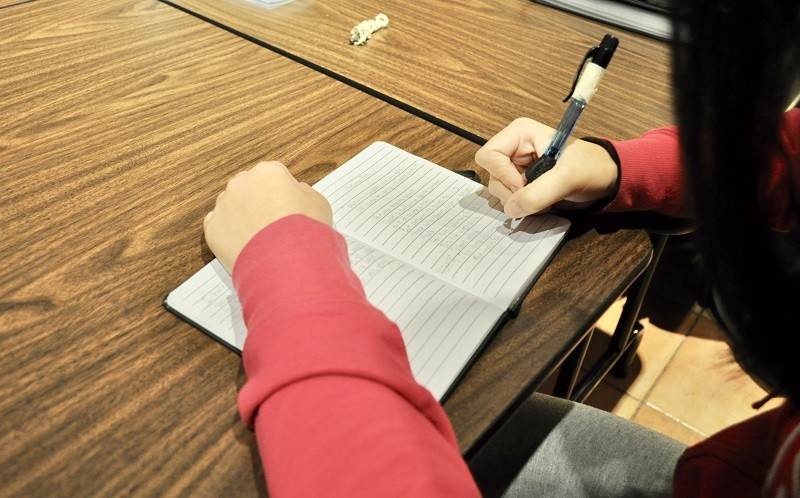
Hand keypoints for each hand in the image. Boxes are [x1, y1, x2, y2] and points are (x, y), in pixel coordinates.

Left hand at [204, 161, 332, 271]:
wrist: (286, 263)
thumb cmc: (304, 232)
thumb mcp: (319, 203)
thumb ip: (304, 192)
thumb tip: (296, 192)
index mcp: (268, 172)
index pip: (274, 175)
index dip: (283, 193)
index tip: (287, 208)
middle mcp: (242, 183)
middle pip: (250, 188)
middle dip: (259, 202)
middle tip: (273, 224)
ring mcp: (224, 204)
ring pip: (232, 206)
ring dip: (243, 217)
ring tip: (260, 238)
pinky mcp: (212, 227)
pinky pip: (220, 227)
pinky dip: (230, 235)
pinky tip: (247, 245)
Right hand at [475, 118, 618, 217]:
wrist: (605, 180)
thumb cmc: (591, 167)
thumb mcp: (567, 178)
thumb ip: (538, 193)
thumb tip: (511, 209)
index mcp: (519, 134)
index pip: (489, 155)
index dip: (503, 175)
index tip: (523, 186)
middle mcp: (513, 148)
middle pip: (492, 175)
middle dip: (512, 191)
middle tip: (538, 194)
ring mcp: (516, 167)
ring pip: (498, 190)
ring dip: (519, 201)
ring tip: (544, 198)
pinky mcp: (521, 183)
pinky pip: (509, 199)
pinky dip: (523, 205)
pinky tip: (541, 201)